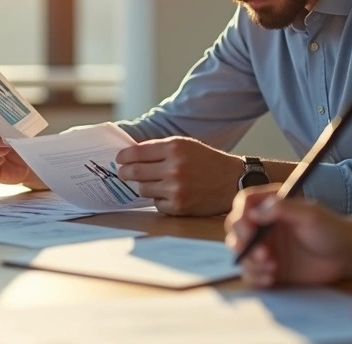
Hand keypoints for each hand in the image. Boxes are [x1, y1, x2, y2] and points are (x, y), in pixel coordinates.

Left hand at [114, 136, 242, 215]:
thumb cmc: (207, 161)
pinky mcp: (178, 206)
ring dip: (145, 186)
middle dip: (125, 172)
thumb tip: (131, 155)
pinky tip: (170, 194)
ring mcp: (175, 189)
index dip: (124, 156)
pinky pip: (156, 203)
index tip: (119, 158)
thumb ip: (160, 149)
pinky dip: (159, 199)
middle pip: (135, 172)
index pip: (137, 152)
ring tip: (155, 182)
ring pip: (143, 189)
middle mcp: (174, 168)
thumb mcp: (185, 145)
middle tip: (123, 173)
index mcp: (174, 148)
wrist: (232, 181)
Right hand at [225, 185, 351, 286]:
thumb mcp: (310, 214)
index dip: (241, 216)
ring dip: (251, 263)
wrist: (346, 255)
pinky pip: (250, 273)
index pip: (244, 204)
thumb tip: (254, 213)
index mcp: (271, 206)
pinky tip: (271, 278)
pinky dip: (255, 277)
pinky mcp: (269, 267)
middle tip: (263, 254)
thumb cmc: (331, 229)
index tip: (249, 230)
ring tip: (273, 267)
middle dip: (242, 243)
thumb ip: (282, 209)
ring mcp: (266, 247)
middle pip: (236, 229)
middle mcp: (264, 225)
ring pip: (241, 254)